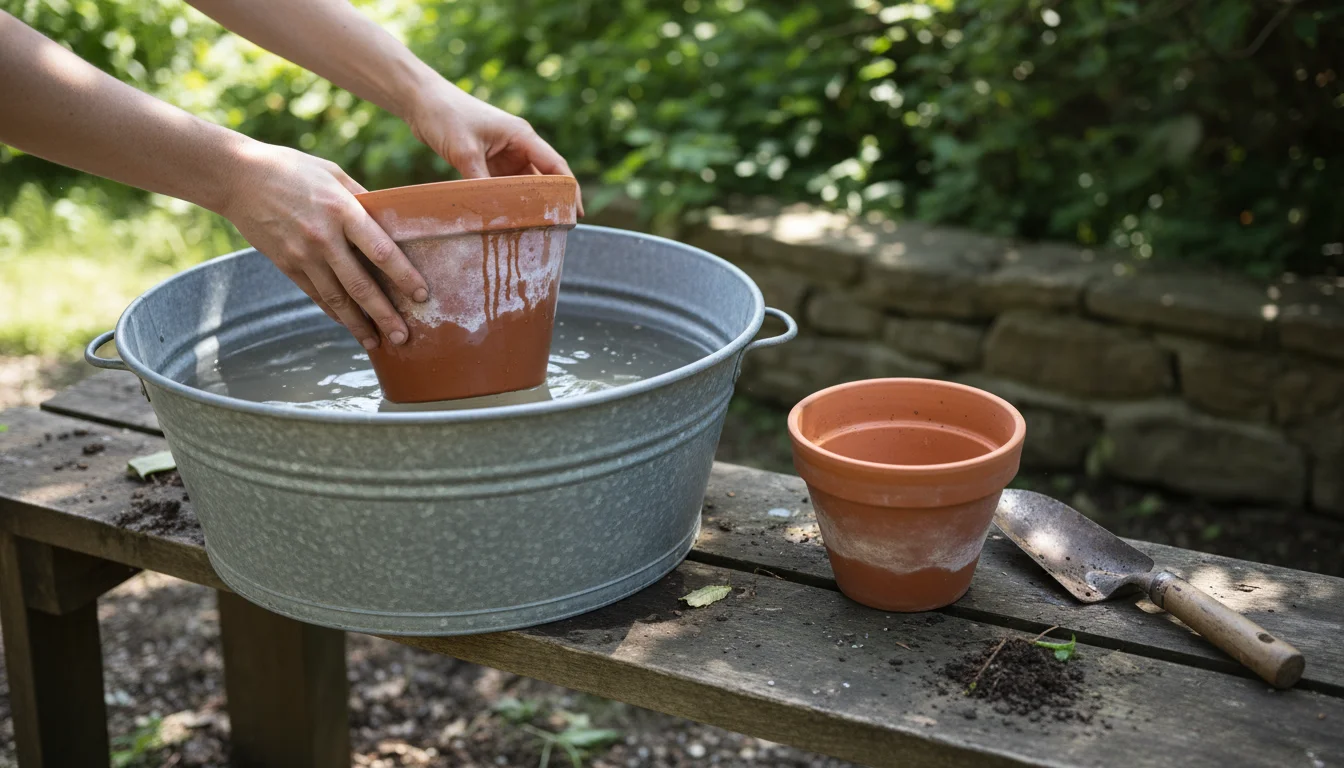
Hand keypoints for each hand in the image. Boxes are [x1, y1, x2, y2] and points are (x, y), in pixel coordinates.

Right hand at [220, 141, 427, 349]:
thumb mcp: (333, 174)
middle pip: (360, 284)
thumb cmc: (292, 170)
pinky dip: (333, 312)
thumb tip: (391, 218)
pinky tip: (348, 324)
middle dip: (384, 314)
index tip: (422, 295)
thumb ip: (362, 199)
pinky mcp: (286, 265)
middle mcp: (323, 237)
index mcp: (342, 210)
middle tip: (404, 336)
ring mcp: (303, 255)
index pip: (380, 250)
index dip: (403, 276)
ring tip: (377, 343)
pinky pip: (315, 295)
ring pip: (336, 298)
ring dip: (358, 324)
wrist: (237, 177)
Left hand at [407, 83, 583, 214]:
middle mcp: (517, 144)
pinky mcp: (487, 159)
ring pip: (523, 183)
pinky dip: (507, 199)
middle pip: (544, 177)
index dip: (569, 190)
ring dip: (527, 202)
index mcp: (521, 136)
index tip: (576, 214)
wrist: (420, 100)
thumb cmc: (446, 115)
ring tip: (534, 228)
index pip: (556, 166)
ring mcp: (503, 152)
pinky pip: (503, 184)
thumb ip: (481, 182)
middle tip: (558, 229)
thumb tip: (492, 214)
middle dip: (551, 201)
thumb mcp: (465, 151)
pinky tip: (508, 216)